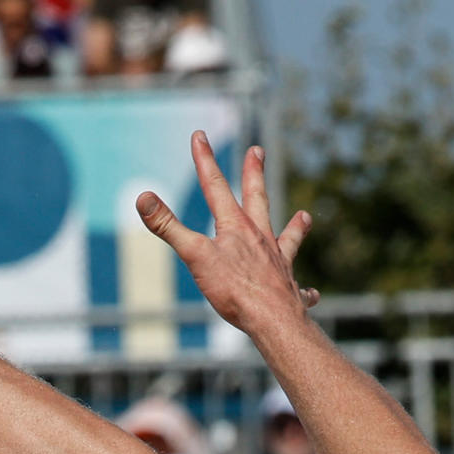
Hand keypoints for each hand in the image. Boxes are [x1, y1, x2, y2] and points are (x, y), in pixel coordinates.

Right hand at [134, 136, 316, 340]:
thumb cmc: (234, 289)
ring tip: (303, 216)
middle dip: (254, 174)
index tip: (199, 135)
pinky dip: (304, 290)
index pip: (215, 187)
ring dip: (295, 228)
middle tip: (257, 151)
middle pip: (257, 199)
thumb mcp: (195, 256)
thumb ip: (168, 227)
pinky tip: (311, 293)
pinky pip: (298, 288)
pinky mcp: (288, 288)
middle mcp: (261, 238)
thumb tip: (142, 197)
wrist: (272, 318)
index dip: (205, 160)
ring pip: (287, 238)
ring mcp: (278, 262)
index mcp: (236, 228)